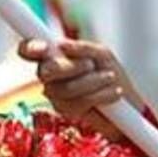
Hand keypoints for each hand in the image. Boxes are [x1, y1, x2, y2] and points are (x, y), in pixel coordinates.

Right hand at [17, 38, 142, 130]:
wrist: (129, 102)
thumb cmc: (111, 73)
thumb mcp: (102, 55)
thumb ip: (82, 48)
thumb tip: (61, 45)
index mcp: (51, 56)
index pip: (28, 50)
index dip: (30, 47)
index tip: (44, 47)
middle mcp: (48, 76)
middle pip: (46, 71)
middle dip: (70, 67)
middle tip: (90, 65)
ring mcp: (56, 95)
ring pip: (65, 88)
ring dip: (92, 81)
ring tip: (110, 78)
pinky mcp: (67, 111)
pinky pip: (79, 103)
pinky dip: (101, 95)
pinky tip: (114, 92)